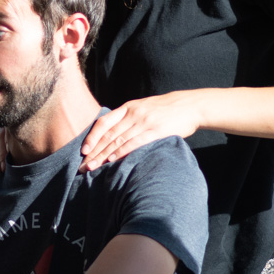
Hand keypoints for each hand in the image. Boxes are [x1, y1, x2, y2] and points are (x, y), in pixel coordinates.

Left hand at [81, 91, 203, 171]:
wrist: (190, 105)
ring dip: (103, 156)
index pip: (104, 123)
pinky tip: (112, 161)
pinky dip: (121, 152)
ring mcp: (144, 122)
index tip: (83, 151)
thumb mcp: (143, 108)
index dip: (92, 137)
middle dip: (94, 152)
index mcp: (128, 108)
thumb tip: (113, 135)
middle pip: (108, 135)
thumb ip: (128, 118)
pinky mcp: (156, 131)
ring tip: (93, 167)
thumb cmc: (165, 110)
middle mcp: (133, 114)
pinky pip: (134, 143)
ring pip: (118, 141)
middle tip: (83, 166)